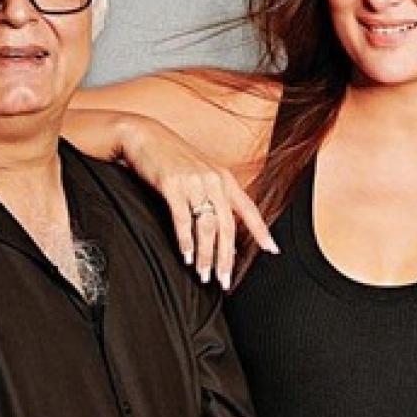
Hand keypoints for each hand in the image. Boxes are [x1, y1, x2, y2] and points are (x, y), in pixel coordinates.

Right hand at [115, 113, 276, 288]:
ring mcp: (194, 183)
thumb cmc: (171, 157)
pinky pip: (182, 219)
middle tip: (223, 280)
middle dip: (226, 257)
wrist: (144, 136)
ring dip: (205, 254)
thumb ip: (213, 195)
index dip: (261, 231)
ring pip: (206, 226)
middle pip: (226, 226)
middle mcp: (213, 180)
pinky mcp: (172, 185)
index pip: (248, 209)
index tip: (272, 250)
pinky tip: (185, 255)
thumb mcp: (200, 172)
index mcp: (224, 178)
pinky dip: (185, 241)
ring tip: (203, 273)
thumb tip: (220, 227)